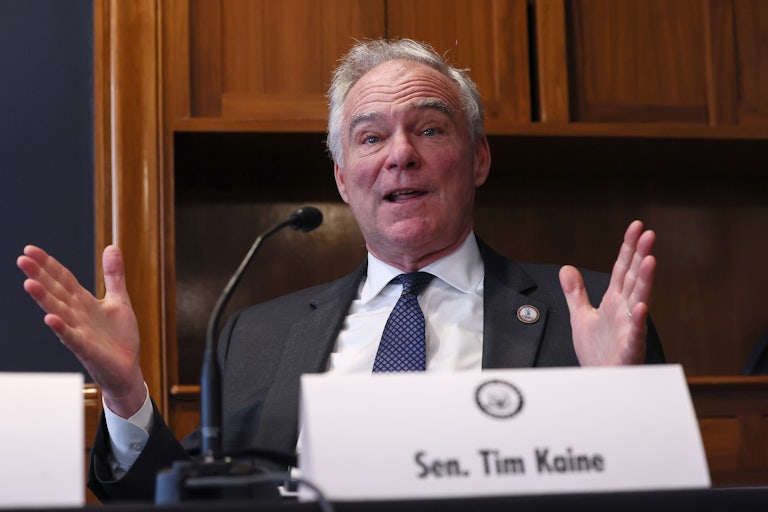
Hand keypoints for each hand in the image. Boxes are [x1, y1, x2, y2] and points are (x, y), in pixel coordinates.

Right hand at [17, 245, 145, 416]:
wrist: (127, 369)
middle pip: (56, 292)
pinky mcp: (87, 349)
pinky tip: (50, 319)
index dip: (49, 264)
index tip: (31, 249)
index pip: (63, 279)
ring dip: (45, 299)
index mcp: (84, 302)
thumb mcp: (120, 300)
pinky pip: (72, 338)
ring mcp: (80, 332)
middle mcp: (77, 315)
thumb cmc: (119, 337)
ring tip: (29, 284)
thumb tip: (111, 246)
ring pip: (59, 313)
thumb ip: (114, 275)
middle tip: (21, 259)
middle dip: (40, 276)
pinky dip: (62, 329)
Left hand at [559, 220, 655, 365]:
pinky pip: (635, 333)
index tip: (636, 227)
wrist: (598, 383)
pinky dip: (638, 321)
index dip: (628, 248)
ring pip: (640, 300)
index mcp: (614, 302)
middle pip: (634, 279)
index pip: (622, 269)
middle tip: (649, 234)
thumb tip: (567, 268)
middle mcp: (625, 311)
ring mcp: (629, 328)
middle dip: (641, 256)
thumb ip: (575, 292)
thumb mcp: (580, 317)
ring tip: (650, 260)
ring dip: (646, 281)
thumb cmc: (596, 352)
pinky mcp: (629, 348)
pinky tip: (641, 308)